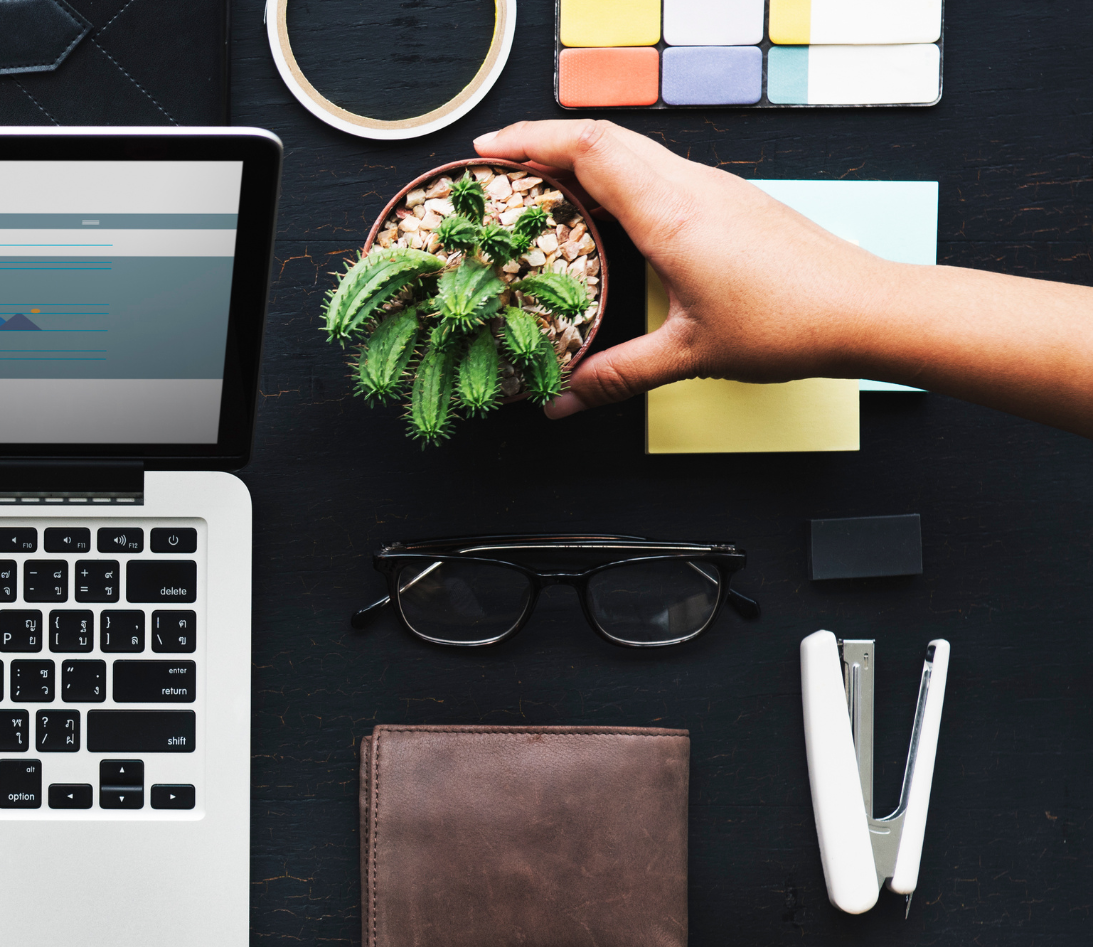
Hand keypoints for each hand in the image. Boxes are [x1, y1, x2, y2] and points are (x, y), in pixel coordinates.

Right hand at [472, 119, 892, 416]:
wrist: (867, 309)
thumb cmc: (788, 325)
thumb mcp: (689, 357)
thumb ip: (616, 376)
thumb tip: (562, 403)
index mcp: (671, 214)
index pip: (588, 149)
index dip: (531, 141)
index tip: (487, 150)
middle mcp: (691, 187)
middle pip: (605, 135)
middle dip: (544, 140)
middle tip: (499, 163)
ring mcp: (716, 188)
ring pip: (635, 148)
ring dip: (582, 155)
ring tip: (542, 184)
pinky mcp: (732, 200)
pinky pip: (660, 169)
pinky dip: (617, 174)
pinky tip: (606, 209)